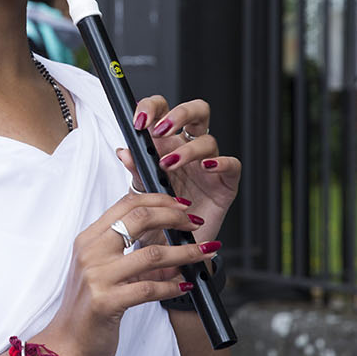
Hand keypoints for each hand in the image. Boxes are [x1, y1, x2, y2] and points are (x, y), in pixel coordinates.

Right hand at [39, 192, 215, 355]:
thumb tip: (171, 248)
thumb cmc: (88, 310)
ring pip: (152, 253)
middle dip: (174, 217)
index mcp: (89, 239)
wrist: (67, 346)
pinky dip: (172, 286)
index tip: (181, 205)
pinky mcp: (106, 302)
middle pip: (139, 217)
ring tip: (204, 253)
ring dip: (185, 253)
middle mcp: (90, 252)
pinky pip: (149, 289)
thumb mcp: (104, 274)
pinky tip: (185, 286)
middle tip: (195, 223)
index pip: (126, 203)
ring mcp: (97, 276)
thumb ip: (131, 258)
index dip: (158, 199)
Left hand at [119, 96, 240, 243]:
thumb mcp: (140, 193)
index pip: (163, 112)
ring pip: (208, 140)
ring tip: (170, 164)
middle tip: (161, 129)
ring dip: (188, 149)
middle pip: (195, 112)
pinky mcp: (224, 183)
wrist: (170, 247)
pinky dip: (221, 162)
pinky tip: (207, 167)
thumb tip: (124, 151)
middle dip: (179, 114)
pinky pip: (232, 164)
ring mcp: (207, 165)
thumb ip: (135, 169)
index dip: (153, 108)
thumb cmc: (156, 216)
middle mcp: (188, 149)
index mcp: (165, 144)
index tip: (140, 120)